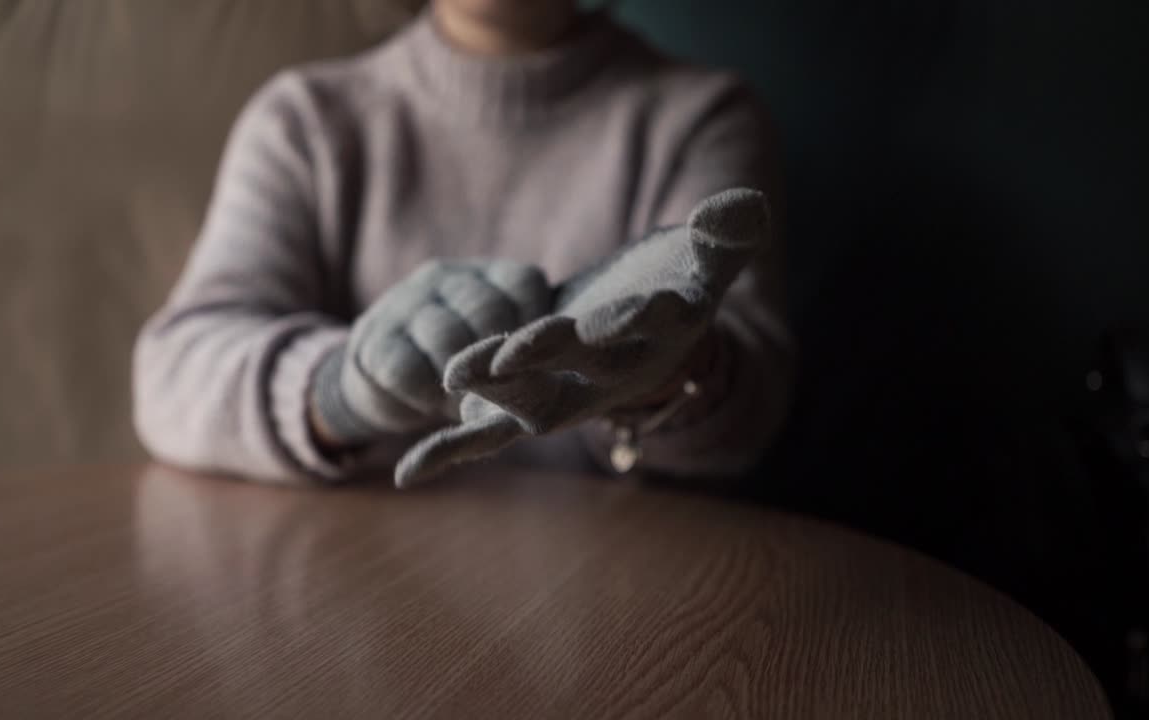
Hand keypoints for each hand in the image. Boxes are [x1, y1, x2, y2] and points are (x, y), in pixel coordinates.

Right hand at [309, 259, 550, 447]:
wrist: (387, 376)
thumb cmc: (469, 369)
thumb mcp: (505, 355)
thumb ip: (534, 354)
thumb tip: (570, 369)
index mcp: (491, 275)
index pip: (524, 284)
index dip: (534, 331)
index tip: (535, 367)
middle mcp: (448, 277)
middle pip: (486, 309)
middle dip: (496, 361)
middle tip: (497, 394)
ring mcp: (407, 301)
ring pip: (445, 337)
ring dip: (459, 382)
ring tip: (462, 402)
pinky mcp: (372, 336)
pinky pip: (404, 368)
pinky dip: (421, 394)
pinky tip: (425, 402)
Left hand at [394, 188, 770, 486]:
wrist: (643, 329)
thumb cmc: (680, 282)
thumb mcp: (708, 259)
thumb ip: (726, 238)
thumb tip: (741, 208)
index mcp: (657, 335)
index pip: (644, 326)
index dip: (627, 322)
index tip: (608, 317)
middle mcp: (610, 374)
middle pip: (577, 371)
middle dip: (540, 362)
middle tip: (504, 356)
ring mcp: (566, 389)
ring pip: (525, 402)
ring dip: (491, 393)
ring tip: (451, 376)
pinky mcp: (526, 392)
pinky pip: (487, 428)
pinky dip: (451, 448)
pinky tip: (408, 471)